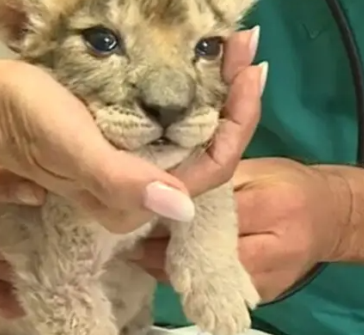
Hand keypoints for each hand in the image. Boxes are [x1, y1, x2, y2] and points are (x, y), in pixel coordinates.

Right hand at [0, 29, 263, 319]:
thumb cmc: (23, 121)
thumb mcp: (70, 147)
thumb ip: (119, 181)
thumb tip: (180, 208)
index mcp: (132, 200)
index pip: (207, 171)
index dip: (236, 123)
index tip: (251, 69)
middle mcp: (137, 190)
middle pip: (205, 152)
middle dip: (232, 100)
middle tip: (243, 46)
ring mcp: (129, 166)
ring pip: (190, 135)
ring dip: (214, 92)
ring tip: (230, 49)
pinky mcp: (119, 143)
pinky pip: (169, 122)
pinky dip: (188, 92)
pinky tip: (197, 65)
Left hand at [128, 158, 350, 301]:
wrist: (331, 216)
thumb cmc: (289, 183)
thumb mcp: (254, 168)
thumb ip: (215, 182)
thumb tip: (168, 190)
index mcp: (270, 206)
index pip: (211, 219)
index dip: (172, 219)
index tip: (140, 214)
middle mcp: (271, 249)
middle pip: (205, 256)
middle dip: (163, 249)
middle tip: (132, 237)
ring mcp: (269, 279)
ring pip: (207, 279)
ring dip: (170, 267)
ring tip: (140, 251)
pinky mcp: (265, 294)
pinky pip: (217, 289)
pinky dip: (189, 278)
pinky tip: (166, 265)